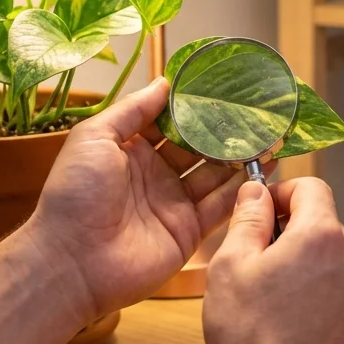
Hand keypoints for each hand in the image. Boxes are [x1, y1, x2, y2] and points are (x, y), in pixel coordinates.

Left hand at [23, 77, 252, 319]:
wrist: (73, 260)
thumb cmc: (75, 194)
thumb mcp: (94, 138)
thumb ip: (132, 110)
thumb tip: (165, 82)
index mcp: (130, 150)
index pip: (169, 123)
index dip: (193, 107)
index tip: (223, 88)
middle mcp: (155, 175)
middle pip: (197, 147)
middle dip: (223, 130)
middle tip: (256, 111)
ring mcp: (173, 203)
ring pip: (214, 174)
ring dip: (239, 156)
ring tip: (270, 133)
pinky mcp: (188, 231)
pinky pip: (221, 206)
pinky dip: (243, 188)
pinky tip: (266, 167)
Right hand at [204, 178, 343, 343]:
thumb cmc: (249, 333)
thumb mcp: (231, 265)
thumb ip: (248, 218)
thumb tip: (256, 190)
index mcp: (321, 236)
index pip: (312, 188)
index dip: (283, 193)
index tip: (262, 213)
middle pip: (324, 229)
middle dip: (293, 238)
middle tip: (259, 267)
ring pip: (335, 267)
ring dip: (311, 273)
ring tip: (278, 306)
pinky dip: (325, 304)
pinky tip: (298, 330)